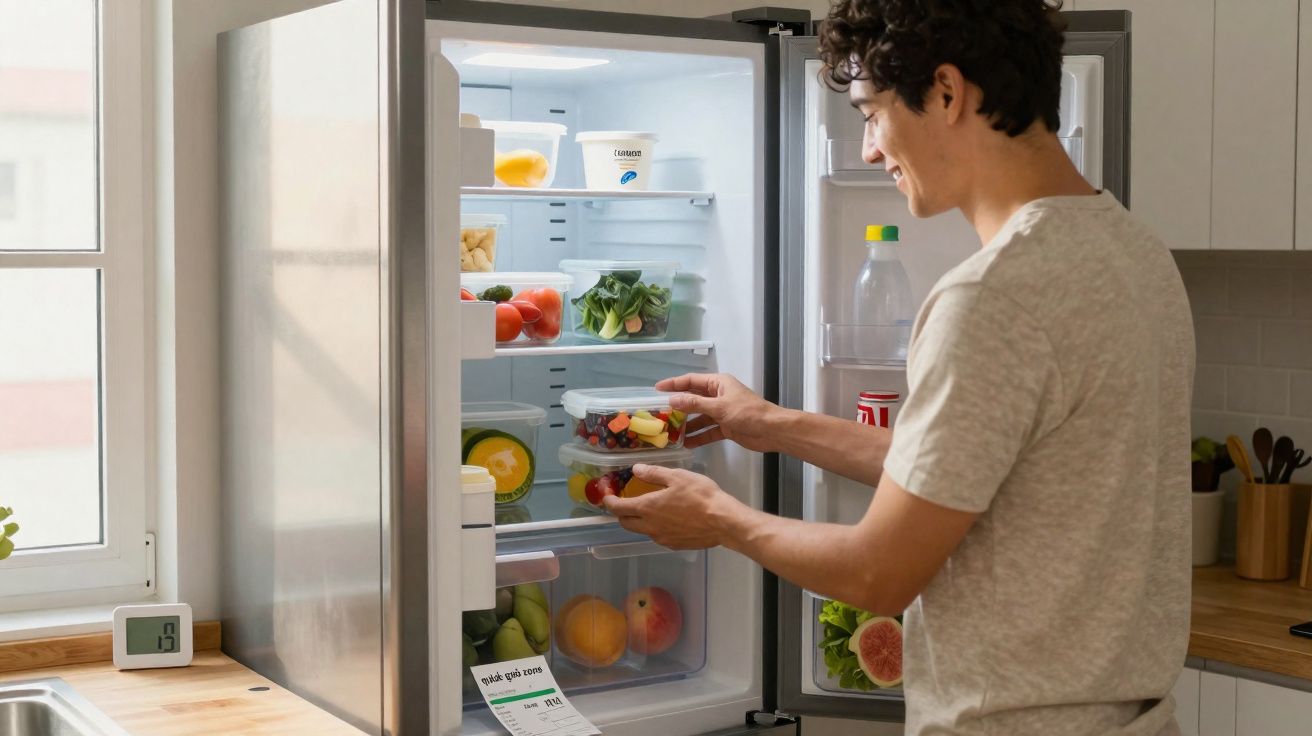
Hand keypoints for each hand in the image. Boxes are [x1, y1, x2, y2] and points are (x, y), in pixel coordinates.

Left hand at [603, 464, 746, 549]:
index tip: (607, 495)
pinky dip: (656, 527)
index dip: (609, 501)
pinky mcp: (674, 545)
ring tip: (650, 509)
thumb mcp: (677, 476)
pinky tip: (669, 519)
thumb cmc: (700, 495)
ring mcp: (662, 538)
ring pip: (642, 531)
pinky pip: (658, 536)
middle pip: (626, 523)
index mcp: (647, 508)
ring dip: (640, 521)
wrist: (723, 522)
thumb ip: (653, 473)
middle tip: (626, 501)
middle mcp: (650, 527)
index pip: (618, 508)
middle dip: (621, 513)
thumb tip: (635, 469)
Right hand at [656, 373, 783, 451]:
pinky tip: (687, 444)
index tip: (657, 389)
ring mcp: (722, 412)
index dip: (674, 384)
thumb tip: (672, 400)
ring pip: (699, 418)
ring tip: (670, 433)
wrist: (772, 431)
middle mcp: (718, 396)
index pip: (691, 381)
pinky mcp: (726, 427)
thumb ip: (695, 404)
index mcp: (718, 384)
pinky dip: (698, 437)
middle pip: (693, 400)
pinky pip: (708, 431)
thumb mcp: (719, 407)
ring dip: (687, 425)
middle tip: (660, 415)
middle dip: (678, 408)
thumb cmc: (748, 413)